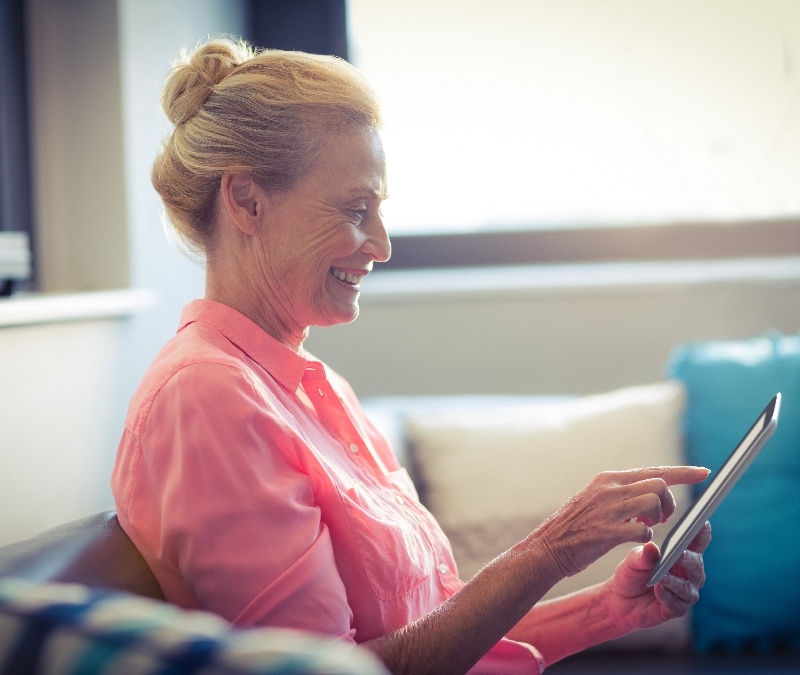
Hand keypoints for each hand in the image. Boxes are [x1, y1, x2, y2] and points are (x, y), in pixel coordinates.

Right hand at [534, 466, 709, 577]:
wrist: (547, 548)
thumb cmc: (573, 527)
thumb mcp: (595, 499)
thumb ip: (620, 493)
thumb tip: (650, 492)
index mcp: (608, 479)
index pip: (653, 470)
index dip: (682, 472)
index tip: (704, 473)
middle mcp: (609, 489)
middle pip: (659, 484)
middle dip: (670, 503)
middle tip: (661, 519)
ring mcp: (608, 509)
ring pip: (654, 503)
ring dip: (658, 519)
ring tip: (647, 527)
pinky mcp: (607, 532)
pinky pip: (643, 532)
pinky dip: (646, 539)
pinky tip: (634, 541)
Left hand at [605, 521, 711, 632]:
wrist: (619, 600)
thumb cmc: (631, 573)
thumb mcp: (632, 560)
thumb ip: (642, 555)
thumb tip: (652, 548)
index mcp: (681, 555)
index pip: (696, 542)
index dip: (701, 533)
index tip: (702, 523)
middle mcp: (688, 574)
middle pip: (696, 565)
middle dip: (688, 559)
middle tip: (679, 555)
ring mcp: (684, 592)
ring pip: (687, 587)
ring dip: (675, 581)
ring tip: (662, 577)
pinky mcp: (677, 609)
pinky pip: (677, 604)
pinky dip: (668, 597)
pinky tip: (658, 591)